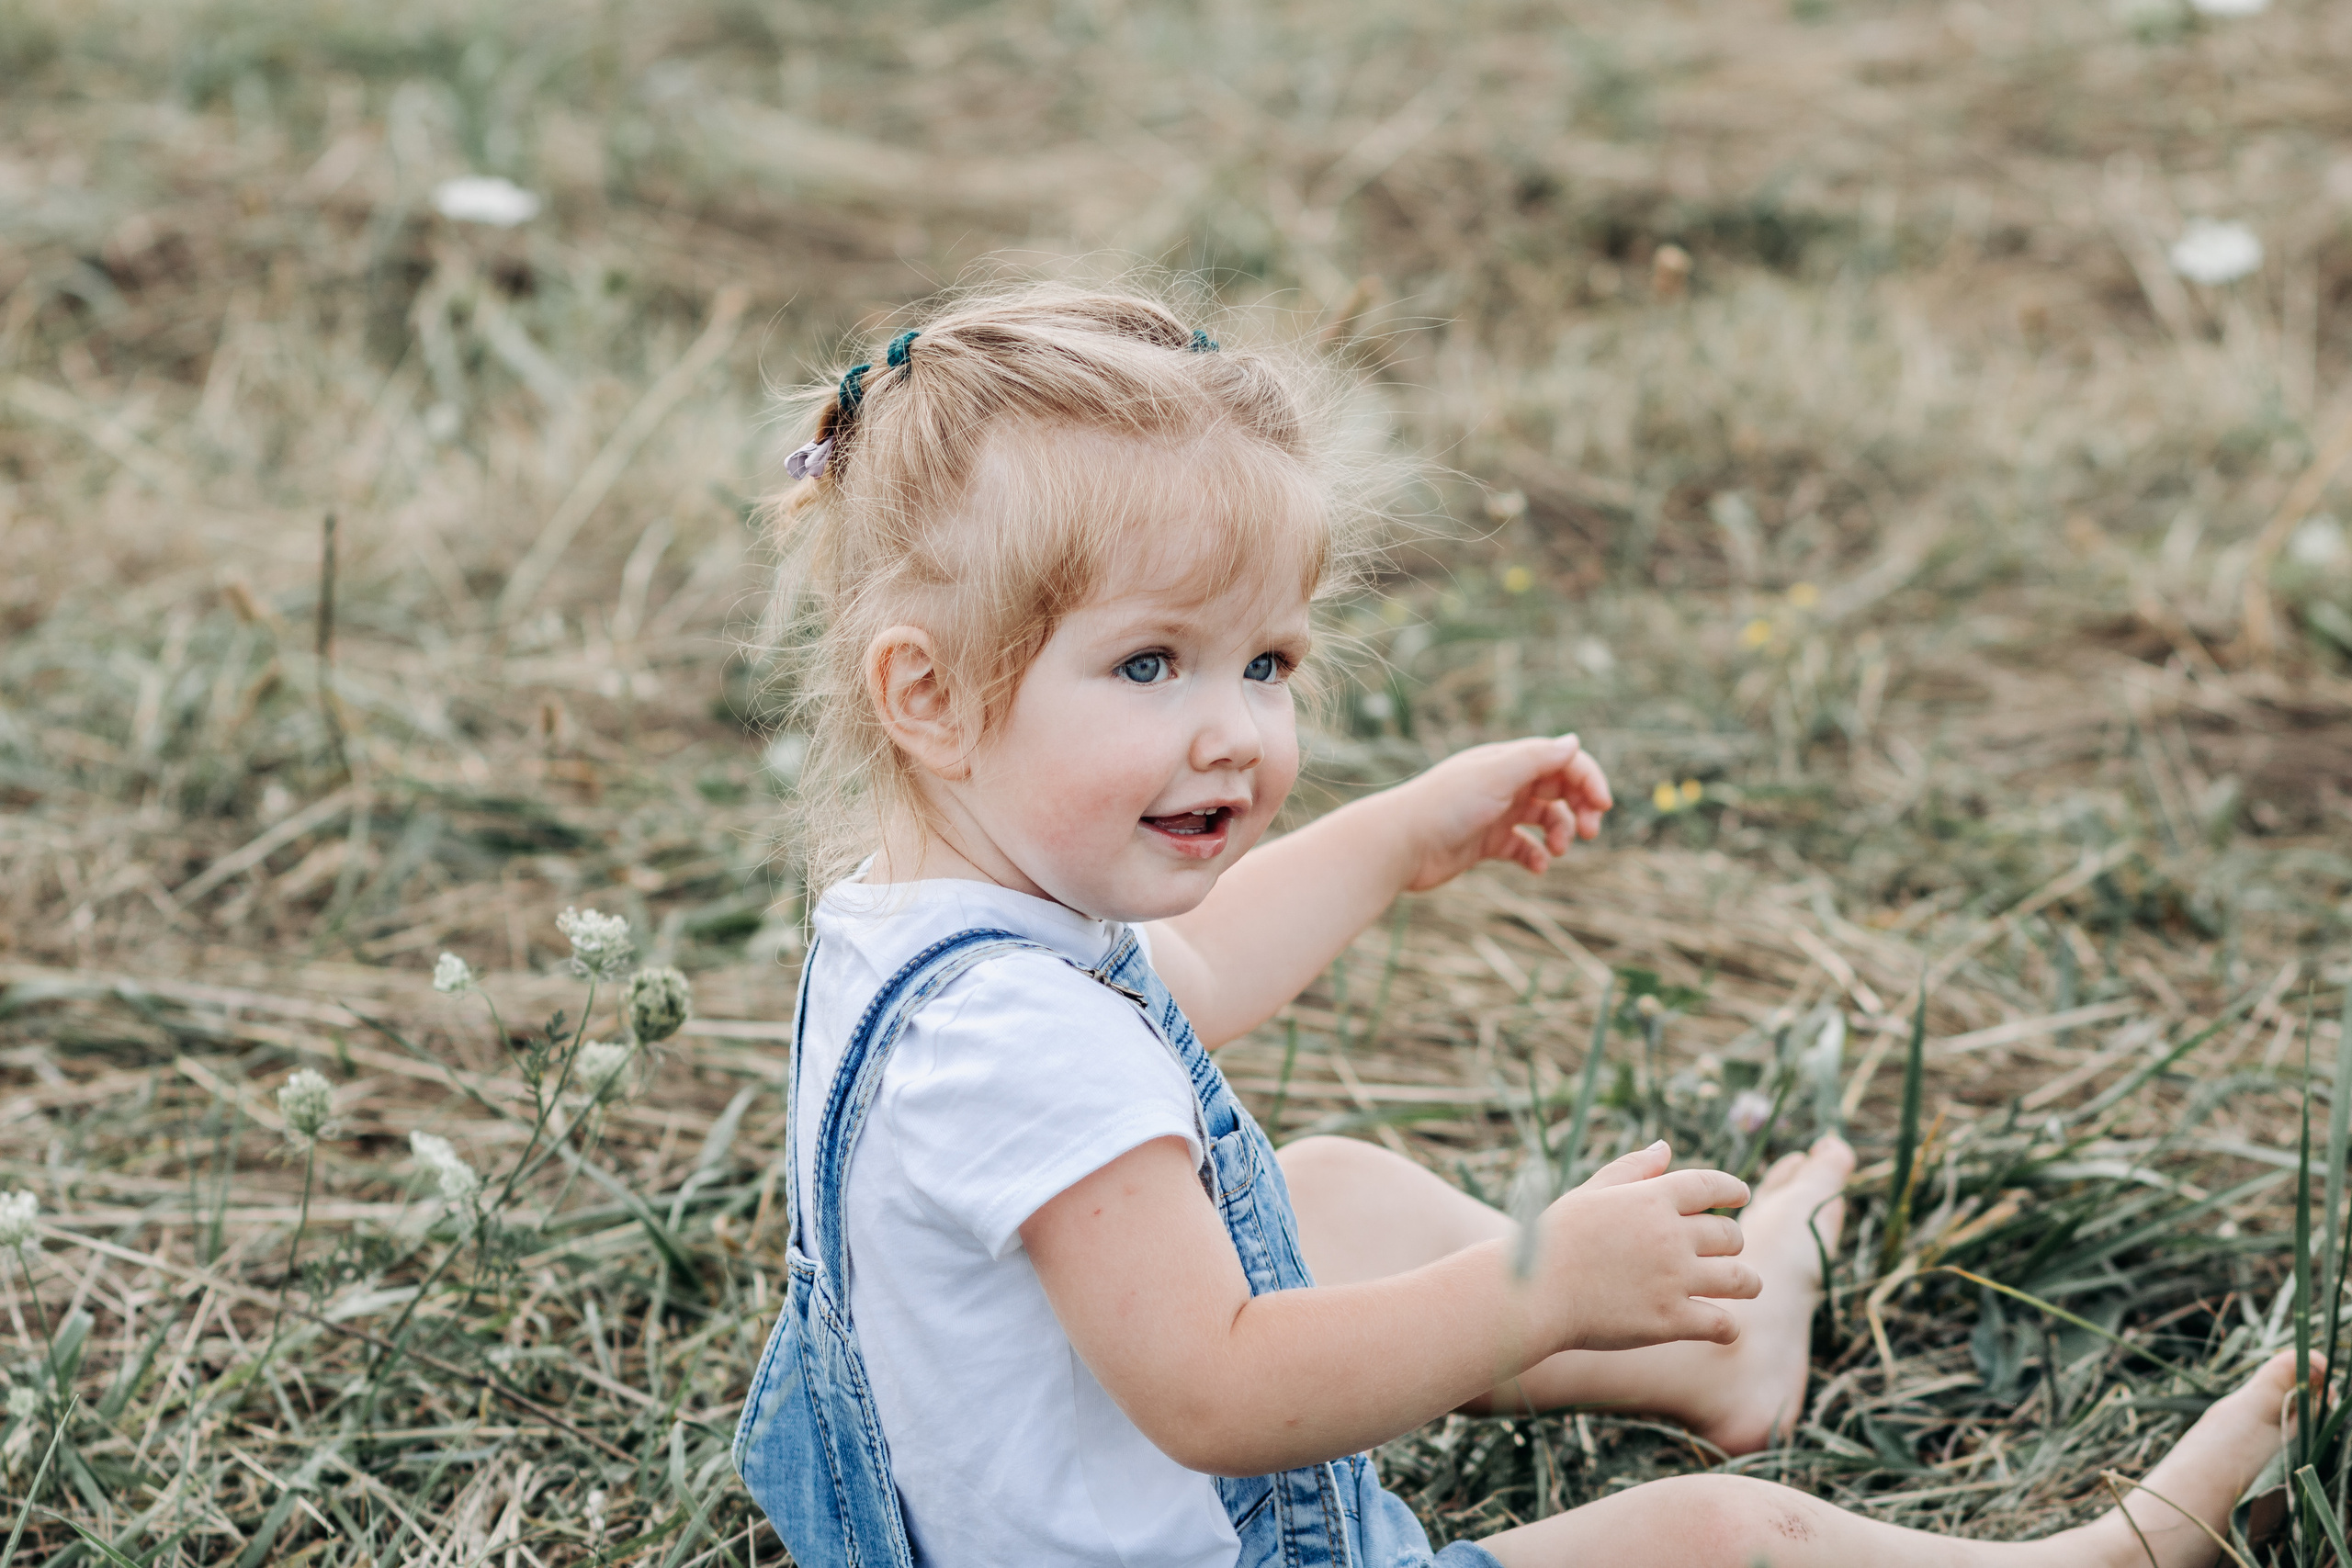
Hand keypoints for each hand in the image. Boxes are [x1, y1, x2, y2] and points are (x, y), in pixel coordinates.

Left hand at [1391, 735, 1612, 892]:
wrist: (1399, 845)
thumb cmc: (1444, 806)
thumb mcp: (1495, 778)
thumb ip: (1536, 759)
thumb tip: (1575, 741)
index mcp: (1506, 761)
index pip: (1561, 761)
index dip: (1588, 778)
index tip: (1603, 805)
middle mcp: (1503, 783)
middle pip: (1558, 788)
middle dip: (1581, 807)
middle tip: (1590, 832)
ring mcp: (1495, 813)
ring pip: (1545, 819)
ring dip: (1561, 833)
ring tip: (1558, 851)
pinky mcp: (1486, 842)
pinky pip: (1523, 847)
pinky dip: (1537, 856)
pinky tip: (1537, 867)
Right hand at [1532, 1140, 1755, 1352]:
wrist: (1533, 1291)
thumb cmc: (1554, 1239)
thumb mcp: (1591, 1192)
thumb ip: (1632, 1168)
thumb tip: (1665, 1147)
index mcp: (1652, 1198)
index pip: (1711, 1185)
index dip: (1733, 1189)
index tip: (1741, 1195)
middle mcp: (1671, 1235)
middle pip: (1730, 1234)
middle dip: (1734, 1241)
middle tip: (1727, 1250)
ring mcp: (1675, 1279)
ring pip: (1740, 1279)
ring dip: (1748, 1282)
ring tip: (1746, 1285)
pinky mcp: (1671, 1320)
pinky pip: (1723, 1324)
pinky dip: (1729, 1327)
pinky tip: (1723, 1328)